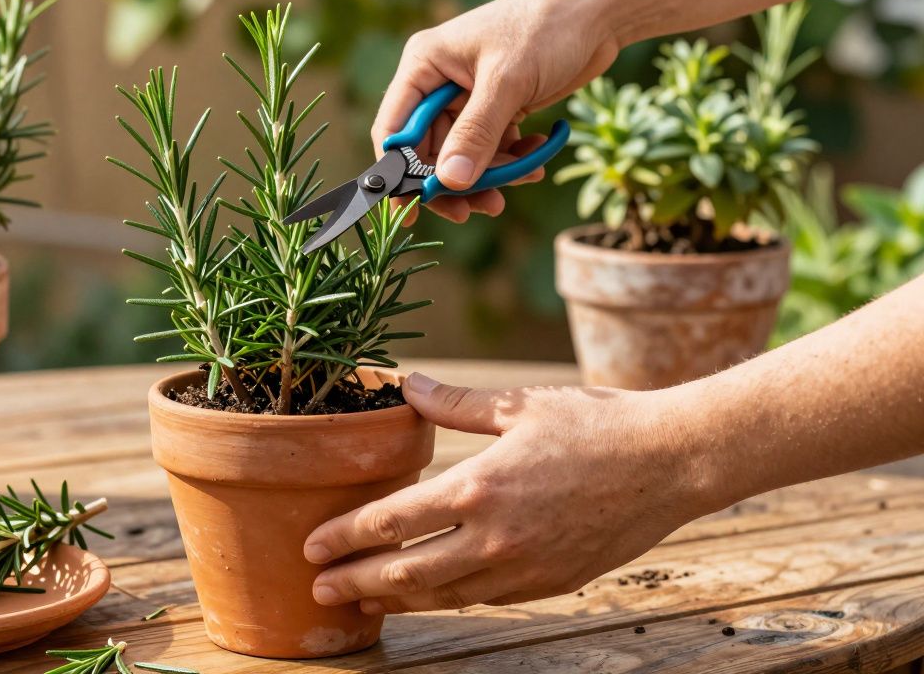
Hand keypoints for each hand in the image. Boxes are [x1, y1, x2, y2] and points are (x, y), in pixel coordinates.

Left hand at [303, 372, 715, 611]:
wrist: (672, 463)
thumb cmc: (597, 424)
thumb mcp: (521, 404)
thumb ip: (456, 403)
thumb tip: (407, 384)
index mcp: (480, 488)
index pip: (392, 522)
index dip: (346, 536)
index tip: (313, 545)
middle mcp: (495, 538)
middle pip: (406, 573)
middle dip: (355, 583)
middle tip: (319, 589)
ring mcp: (524, 568)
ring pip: (443, 596)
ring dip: (395, 601)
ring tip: (361, 602)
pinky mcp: (551, 582)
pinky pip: (484, 598)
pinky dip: (446, 600)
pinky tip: (428, 596)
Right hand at [375, 0, 620, 224]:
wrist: (599, 10)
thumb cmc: (546, 27)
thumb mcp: (507, 81)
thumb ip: (476, 133)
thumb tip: (450, 183)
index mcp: (425, 66)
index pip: (395, 129)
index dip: (399, 172)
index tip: (414, 208)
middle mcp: (439, 83)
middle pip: (429, 151)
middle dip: (454, 181)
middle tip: (475, 210)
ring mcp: (468, 97)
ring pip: (464, 156)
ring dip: (489, 176)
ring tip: (518, 183)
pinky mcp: (497, 108)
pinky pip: (492, 149)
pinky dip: (511, 161)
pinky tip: (535, 162)